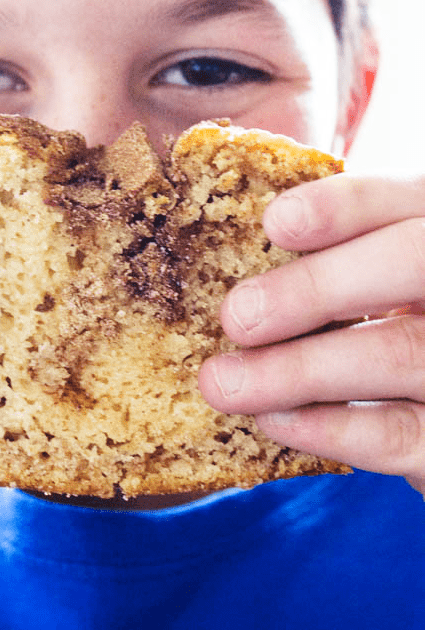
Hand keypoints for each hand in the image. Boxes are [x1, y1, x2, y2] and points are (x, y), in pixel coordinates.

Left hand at [198, 172, 424, 493]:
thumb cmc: (381, 314)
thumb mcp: (369, 267)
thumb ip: (332, 250)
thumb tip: (235, 258)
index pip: (404, 198)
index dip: (344, 205)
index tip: (275, 223)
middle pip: (409, 262)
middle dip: (315, 288)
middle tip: (236, 317)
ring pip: (398, 351)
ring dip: (298, 370)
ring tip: (224, 382)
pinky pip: (397, 432)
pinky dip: (330, 428)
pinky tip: (273, 418)